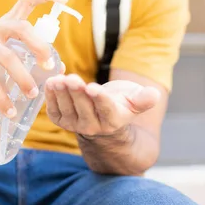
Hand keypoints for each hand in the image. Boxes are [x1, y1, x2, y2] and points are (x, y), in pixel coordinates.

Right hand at [0, 0, 67, 117]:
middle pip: (22, 27)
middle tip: (49, 66)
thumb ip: (29, 58)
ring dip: (23, 78)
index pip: (26, 1)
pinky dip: (2, 97)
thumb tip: (60, 69)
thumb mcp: (6, 55)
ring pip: (8, 57)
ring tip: (32, 95)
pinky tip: (9, 110)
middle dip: (39, 46)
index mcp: (6, 23)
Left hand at [44, 74, 160, 138]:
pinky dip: (50, 97)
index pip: (106, 109)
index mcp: (113, 120)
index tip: (92, 88)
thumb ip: (143, 99)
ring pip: (67, 109)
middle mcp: (93, 126)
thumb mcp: (134, 101)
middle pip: (84, 108)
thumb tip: (154, 94)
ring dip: (61, 94)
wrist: (102, 120)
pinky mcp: (61, 120)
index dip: (99, 99)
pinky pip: (54, 110)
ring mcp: (75, 125)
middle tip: (72, 79)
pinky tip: (50, 82)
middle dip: (77, 93)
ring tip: (58, 79)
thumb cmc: (120, 105)